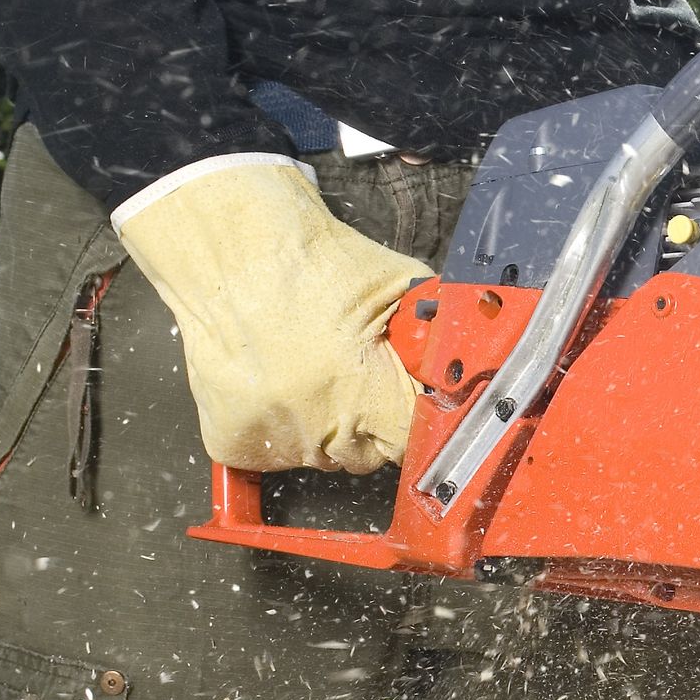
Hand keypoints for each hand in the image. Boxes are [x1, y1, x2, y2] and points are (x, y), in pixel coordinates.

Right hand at [113, 156, 428, 471]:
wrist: (231, 243)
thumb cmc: (310, 259)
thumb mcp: (401, 290)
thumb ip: (437, 338)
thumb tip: (468, 366)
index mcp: (368, 394)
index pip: (416, 442)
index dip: (416, 420)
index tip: (409, 404)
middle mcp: (318, 426)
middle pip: (369, 455)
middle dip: (370, 420)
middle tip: (353, 372)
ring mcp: (273, 437)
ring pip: (321, 456)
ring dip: (322, 423)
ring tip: (307, 367)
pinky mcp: (232, 440)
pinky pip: (269, 455)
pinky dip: (274, 425)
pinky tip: (274, 380)